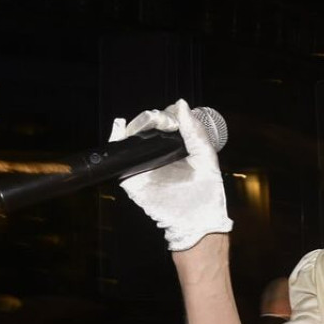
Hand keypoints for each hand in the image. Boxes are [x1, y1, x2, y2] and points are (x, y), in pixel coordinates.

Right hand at [111, 99, 232, 250]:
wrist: (198, 220)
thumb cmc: (206, 192)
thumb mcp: (205, 155)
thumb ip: (194, 130)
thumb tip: (180, 104)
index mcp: (176, 148)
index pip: (165, 122)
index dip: (167, 115)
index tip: (175, 119)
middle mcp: (158, 155)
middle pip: (147, 127)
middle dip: (153, 118)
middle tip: (164, 121)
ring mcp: (143, 165)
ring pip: (132, 138)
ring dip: (137, 124)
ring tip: (150, 121)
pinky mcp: (132, 178)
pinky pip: (120, 158)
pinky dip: (116, 138)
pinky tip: (121, 127)